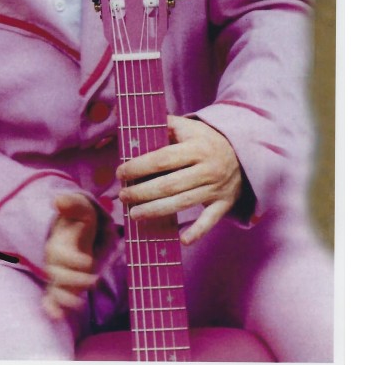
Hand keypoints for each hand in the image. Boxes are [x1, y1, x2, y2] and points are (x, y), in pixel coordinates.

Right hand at [41, 193, 99, 319]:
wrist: (77, 229)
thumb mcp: (80, 207)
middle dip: (74, 280)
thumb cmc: (79, 218)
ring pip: (55, 289)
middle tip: (93, 280)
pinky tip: (56, 316)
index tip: (88, 261)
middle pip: (57, 275)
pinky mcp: (61, 285)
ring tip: (77, 304)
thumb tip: (58, 200)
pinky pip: (51, 298)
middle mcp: (54, 261)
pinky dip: (51, 308)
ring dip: (64, 298)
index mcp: (58, 243)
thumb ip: (72, 204)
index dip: (72, 261)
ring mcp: (57, 274)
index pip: (60, 255)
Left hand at [116, 115, 241, 244]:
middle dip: (142, 192)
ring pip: (183, 203)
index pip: (162, 159)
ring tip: (134, 214)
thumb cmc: (206, 140)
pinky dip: (197, 231)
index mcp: (196, 148)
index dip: (140, 167)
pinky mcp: (224, 203)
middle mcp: (207, 169)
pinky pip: (210, 220)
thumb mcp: (189, 126)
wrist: (244, 153)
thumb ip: (165, 124)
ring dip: (156, 211)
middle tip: (123, 196)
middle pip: (169, 185)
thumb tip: (136, 124)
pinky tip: (182, 240)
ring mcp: (216, 188)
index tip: (121, 172)